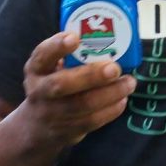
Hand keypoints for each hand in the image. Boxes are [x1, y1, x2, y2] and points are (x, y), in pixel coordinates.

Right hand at [20, 32, 135, 148]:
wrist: (36, 127)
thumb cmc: (52, 85)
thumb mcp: (50, 68)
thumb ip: (70, 55)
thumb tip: (109, 34)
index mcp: (36, 70)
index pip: (42, 55)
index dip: (57, 46)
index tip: (75, 37)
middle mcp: (40, 91)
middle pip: (62, 85)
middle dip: (91, 75)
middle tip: (114, 68)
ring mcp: (52, 113)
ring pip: (82, 105)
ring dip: (110, 93)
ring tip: (129, 83)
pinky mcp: (67, 130)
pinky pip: (92, 121)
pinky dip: (111, 110)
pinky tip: (123, 99)